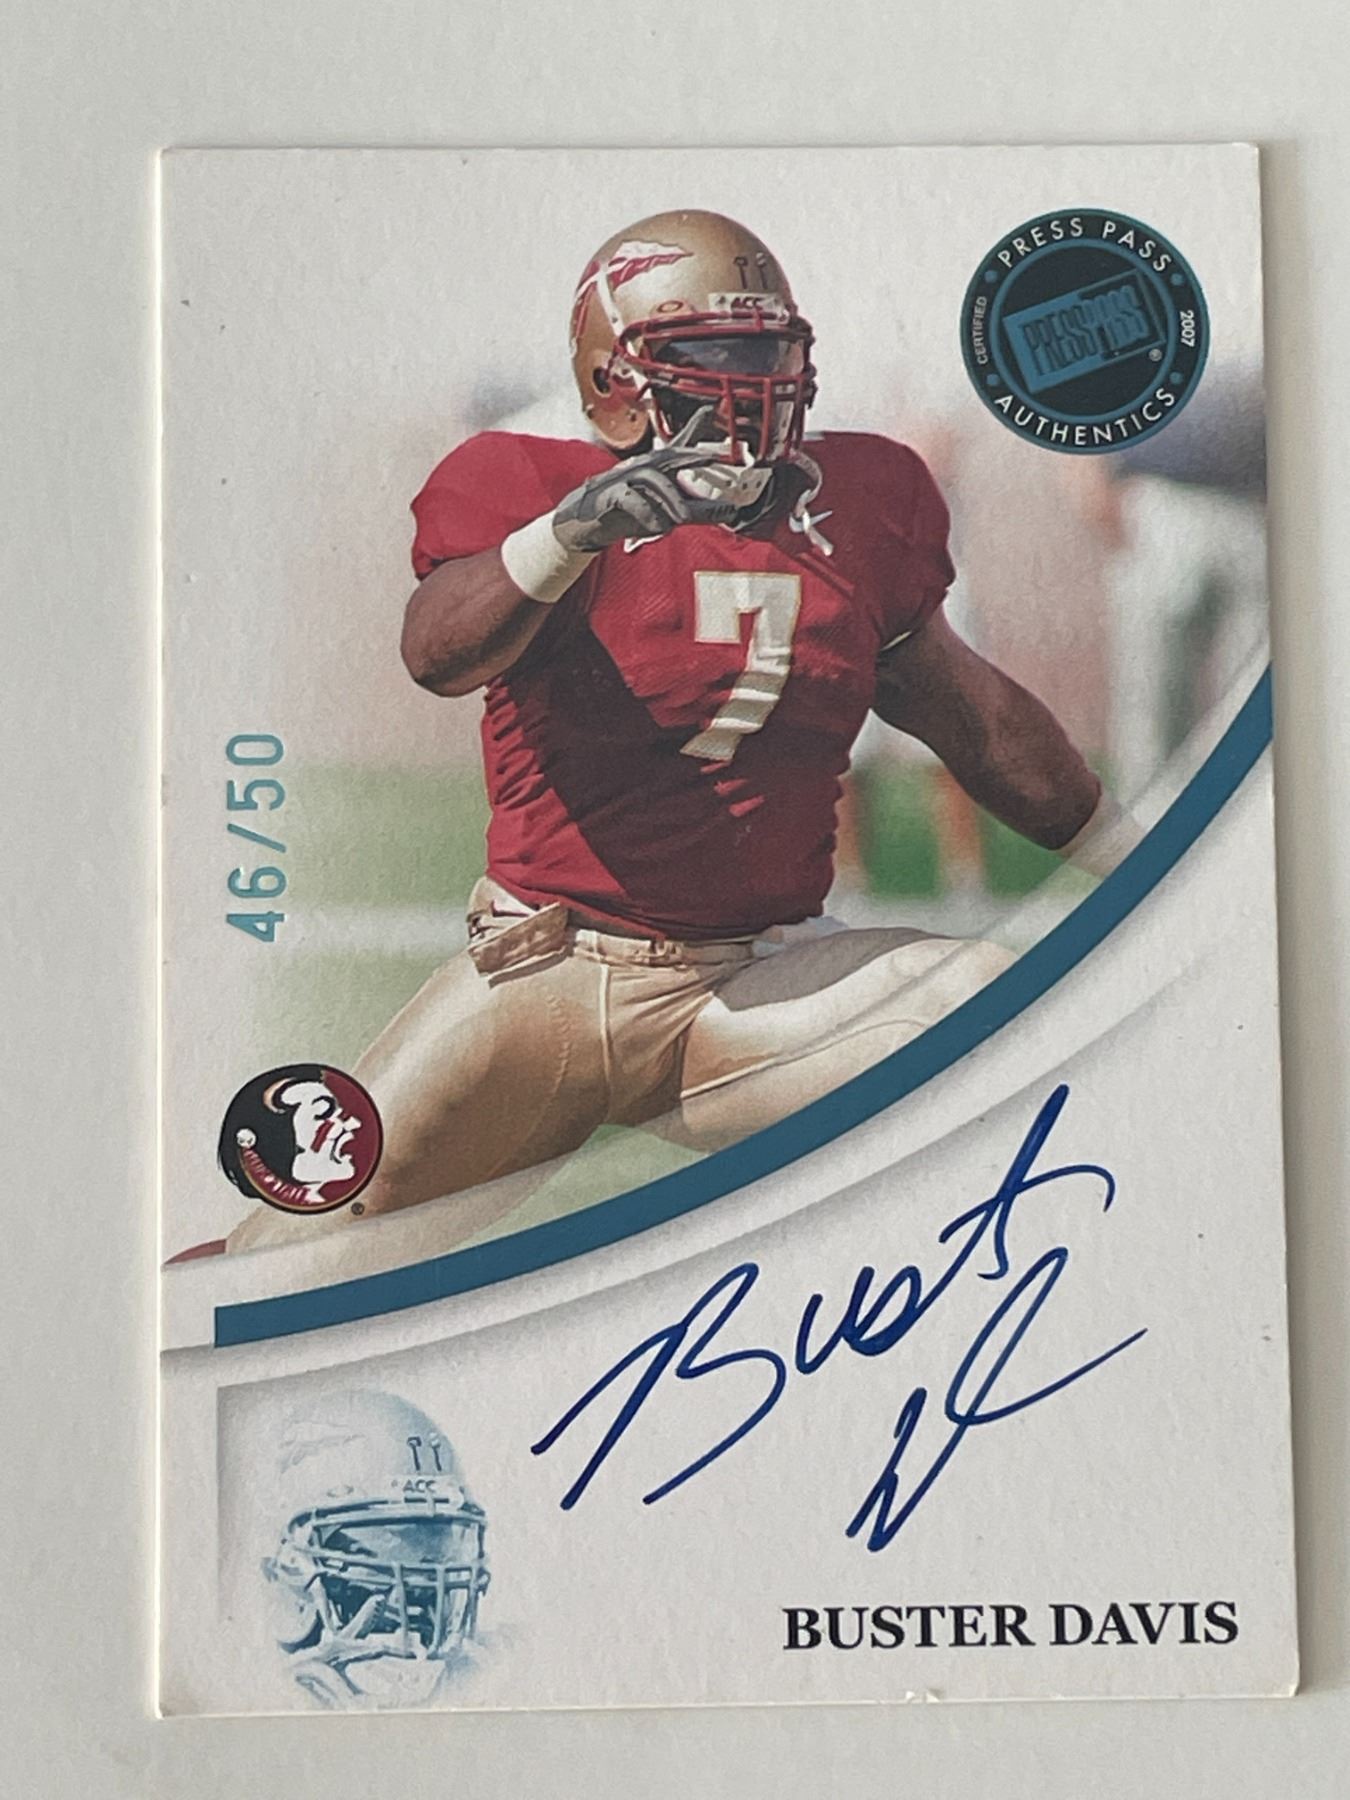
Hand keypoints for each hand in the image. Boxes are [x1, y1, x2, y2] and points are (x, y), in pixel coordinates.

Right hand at [552, 407, 772, 550]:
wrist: (584, 521)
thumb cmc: (628, 510)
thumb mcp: (667, 512)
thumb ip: (698, 511)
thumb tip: (732, 511)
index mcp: (656, 468)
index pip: (680, 450)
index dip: (698, 434)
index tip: (717, 420)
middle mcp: (641, 468)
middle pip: (668, 455)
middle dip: (690, 456)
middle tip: (711, 457)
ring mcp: (623, 479)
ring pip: (652, 480)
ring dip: (670, 499)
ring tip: (682, 519)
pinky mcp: (608, 496)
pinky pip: (629, 499)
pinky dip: (645, 512)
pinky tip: (658, 526)